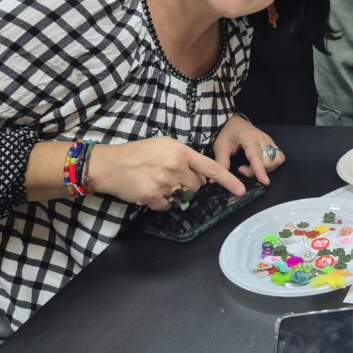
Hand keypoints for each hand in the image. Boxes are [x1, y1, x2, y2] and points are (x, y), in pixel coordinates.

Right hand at [88, 138, 244, 210]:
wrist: (110, 164)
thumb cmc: (139, 153)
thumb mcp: (166, 146)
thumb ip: (186, 159)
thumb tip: (203, 177)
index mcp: (181, 152)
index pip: (210, 167)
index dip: (228, 179)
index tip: (241, 189)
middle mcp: (175, 166)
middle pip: (196, 186)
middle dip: (187, 184)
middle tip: (170, 177)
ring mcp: (164, 182)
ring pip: (182, 196)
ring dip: (174, 193)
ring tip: (157, 182)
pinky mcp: (152, 196)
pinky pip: (166, 205)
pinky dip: (159, 201)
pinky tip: (149, 190)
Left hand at [212, 114, 284, 185]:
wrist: (232, 121)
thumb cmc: (226, 133)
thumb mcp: (220, 147)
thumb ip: (221, 163)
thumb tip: (218, 180)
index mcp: (248, 137)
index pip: (256, 156)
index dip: (260, 170)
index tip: (264, 181)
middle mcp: (262, 138)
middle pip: (267, 161)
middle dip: (256, 171)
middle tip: (242, 169)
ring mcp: (269, 140)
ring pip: (276, 160)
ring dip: (266, 168)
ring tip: (252, 167)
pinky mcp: (272, 142)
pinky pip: (279, 156)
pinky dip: (273, 163)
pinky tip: (262, 163)